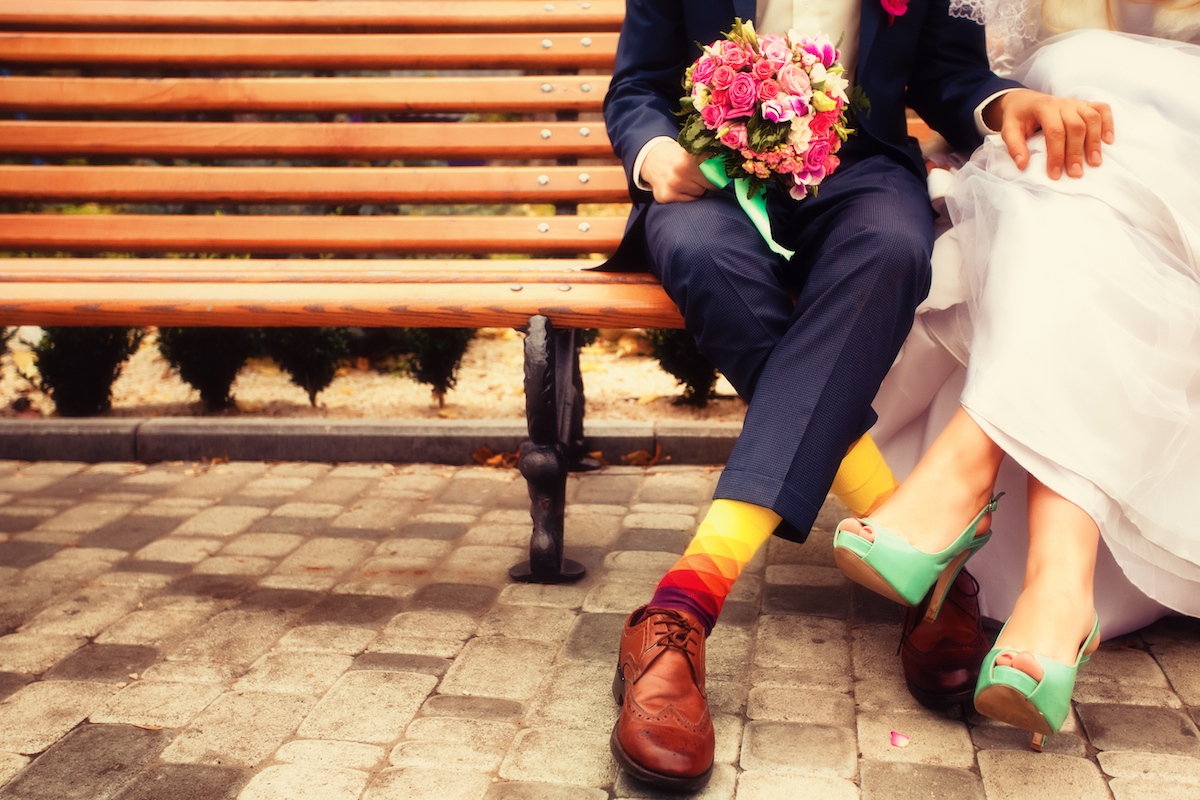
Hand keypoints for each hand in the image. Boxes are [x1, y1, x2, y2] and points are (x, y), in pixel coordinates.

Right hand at [640, 140, 716, 202]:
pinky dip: (688, 197)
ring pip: (701, 195)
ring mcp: (673, 185)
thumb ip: (711, 159)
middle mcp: (682, 170)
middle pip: (711, 186)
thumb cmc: (679, 157)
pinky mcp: (666, 197)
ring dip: (699, 191)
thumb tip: (731, 169)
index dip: (720, 174)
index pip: (718, 172)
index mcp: (692, 155)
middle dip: (709, 183)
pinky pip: (689, 202)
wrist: (652, 159)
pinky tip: (680, 188)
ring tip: (688, 181)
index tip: (719, 173)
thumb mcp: (694, 151)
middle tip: (700, 177)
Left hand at [984, 88, 1113, 179]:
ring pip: (1092, 118)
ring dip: (1094, 141)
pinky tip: (1108, 141)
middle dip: (1076, 152)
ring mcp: (1076, 102)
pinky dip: (1108, 123)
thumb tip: (1023, 165)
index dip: (1056, 154)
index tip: (1055, 174)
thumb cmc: (1018, 118)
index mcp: (1044, 106)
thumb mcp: (1008, 130)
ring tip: (1095, 162)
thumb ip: (1014, 146)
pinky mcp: (1085, 104)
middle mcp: (1063, 103)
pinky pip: (1102, 109)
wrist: (1025, 100)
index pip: (1054, 131)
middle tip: (1076, 173)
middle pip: (1076, 126)